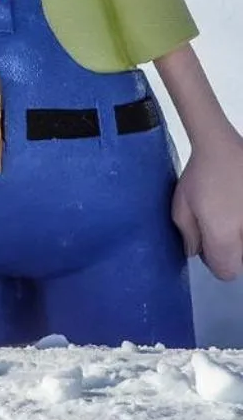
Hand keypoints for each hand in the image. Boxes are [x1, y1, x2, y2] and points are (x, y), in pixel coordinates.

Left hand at [171, 131, 242, 279]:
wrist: (224, 147)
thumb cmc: (200, 176)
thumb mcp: (182, 206)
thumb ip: (189, 235)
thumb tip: (196, 253)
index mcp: (223, 236)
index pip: (226, 272)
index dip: (215, 261)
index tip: (209, 243)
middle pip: (242, 261)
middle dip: (230, 250)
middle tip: (221, 225)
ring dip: (239, 236)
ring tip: (230, 212)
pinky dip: (242, 222)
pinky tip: (237, 207)